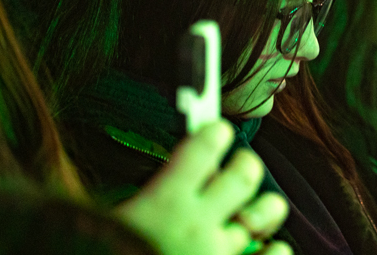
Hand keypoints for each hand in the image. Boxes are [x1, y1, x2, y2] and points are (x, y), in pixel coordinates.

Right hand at [116, 120, 290, 254]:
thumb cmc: (103, 253)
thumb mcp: (114, 224)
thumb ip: (143, 205)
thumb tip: (169, 184)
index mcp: (163, 203)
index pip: (205, 145)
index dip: (214, 133)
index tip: (216, 133)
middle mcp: (200, 223)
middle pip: (245, 173)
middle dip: (245, 166)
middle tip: (238, 171)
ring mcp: (221, 254)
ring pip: (266, 211)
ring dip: (264, 208)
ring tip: (256, 212)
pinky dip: (274, 250)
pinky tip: (266, 251)